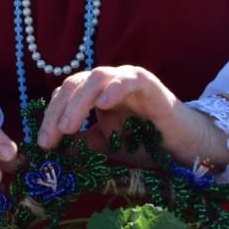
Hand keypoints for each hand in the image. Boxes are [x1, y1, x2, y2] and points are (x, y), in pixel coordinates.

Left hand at [37, 65, 228, 167]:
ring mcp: (128, 80)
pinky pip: (129, 79)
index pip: (63, 97)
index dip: (49, 118)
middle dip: (56, 112)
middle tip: (49, 139)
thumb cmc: (146, 143)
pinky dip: (114, 88)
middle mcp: (107, 83)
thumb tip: (50, 150)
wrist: (185, 148)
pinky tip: (103, 105)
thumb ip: (80, 143)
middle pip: (73, 85)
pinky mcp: (150, 84)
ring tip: (68, 128)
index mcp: (93, 94)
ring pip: (95, 79)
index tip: (43, 144)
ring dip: (78, 103)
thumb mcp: (105, 146)